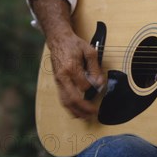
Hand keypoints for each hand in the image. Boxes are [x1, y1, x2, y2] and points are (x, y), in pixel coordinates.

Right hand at [32, 0, 103, 118]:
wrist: (58, 39)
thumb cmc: (74, 44)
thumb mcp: (90, 51)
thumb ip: (95, 68)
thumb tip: (99, 83)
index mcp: (71, 67)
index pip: (84, 86)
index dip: (93, 89)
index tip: (99, 87)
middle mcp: (62, 76)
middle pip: (72, 98)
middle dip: (83, 108)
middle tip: (94, 112)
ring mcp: (58, 80)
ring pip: (65, 101)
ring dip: (75, 111)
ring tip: (86, 117)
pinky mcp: (57, 82)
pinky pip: (62, 98)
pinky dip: (69, 107)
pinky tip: (76, 112)